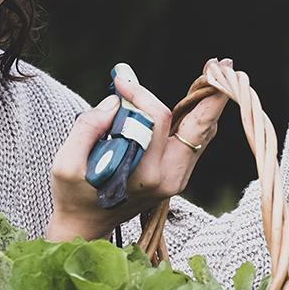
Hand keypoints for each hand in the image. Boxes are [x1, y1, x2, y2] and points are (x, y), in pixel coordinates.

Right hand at [46, 62, 229, 240]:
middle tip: (222, 62)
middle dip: (210, 94)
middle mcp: (170, 178)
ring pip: (202, 133)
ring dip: (206, 102)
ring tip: (214, 70)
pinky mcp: (177, 175)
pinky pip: (194, 141)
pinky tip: (198, 94)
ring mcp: (177, 178)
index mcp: (146, 175)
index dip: (141, 94)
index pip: (157, 120)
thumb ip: (88, 128)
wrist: (85, 227)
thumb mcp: (66, 165)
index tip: (122, 81)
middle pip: (199, 127)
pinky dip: (197, 116)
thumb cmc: (74, 195)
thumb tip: (116, 100)